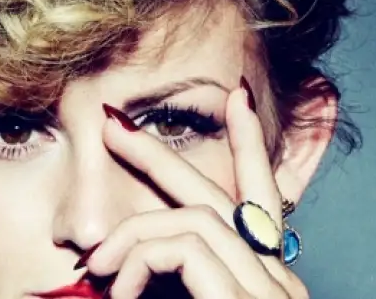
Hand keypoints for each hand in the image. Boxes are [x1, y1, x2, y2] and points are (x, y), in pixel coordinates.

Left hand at [82, 80, 308, 298]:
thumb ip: (179, 282)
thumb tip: (133, 259)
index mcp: (268, 279)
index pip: (262, 197)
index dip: (249, 144)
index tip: (235, 97)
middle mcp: (279, 280)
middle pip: (221, 192)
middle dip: (159, 155)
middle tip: (113, 123)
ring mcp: (270, 291)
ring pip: (195, 220)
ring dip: (135, 235)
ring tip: (97, 265)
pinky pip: (185, 248)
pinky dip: (142, 262)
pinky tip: (122, 291)